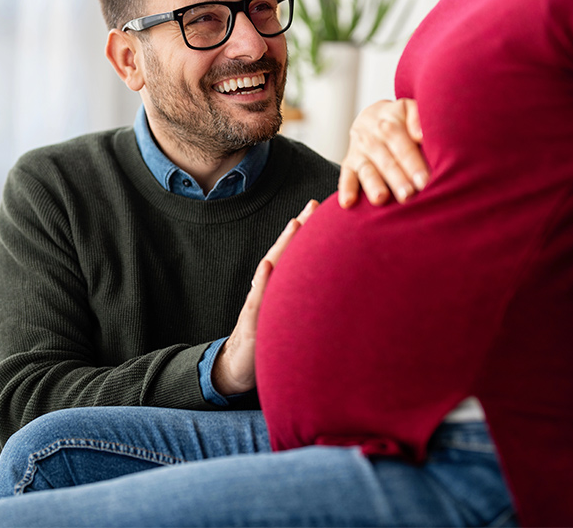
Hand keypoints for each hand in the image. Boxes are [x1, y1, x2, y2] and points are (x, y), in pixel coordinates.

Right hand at [211, 199, 318, 396]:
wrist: (239, 367)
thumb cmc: (269, 340)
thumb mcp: (290, 320)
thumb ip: (304, 304)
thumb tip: (333, 294)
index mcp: (279, 288)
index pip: (296, 256)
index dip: (310, 234)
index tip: (325, 211)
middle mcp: (268, 288)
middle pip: (285, 253)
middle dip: (299, 228)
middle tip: (314, 205)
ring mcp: (258, 301)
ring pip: (271, 269)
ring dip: (283, 245)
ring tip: (295, 223)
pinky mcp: (251, 321)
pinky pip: (257, 298)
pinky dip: (262, 281)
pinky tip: (268, 266)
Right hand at [338, 98, 428, 207]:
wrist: (373, 116)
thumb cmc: (400, 119)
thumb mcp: (409, 109)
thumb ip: (418, 116)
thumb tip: (420, 135)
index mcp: (389, 122)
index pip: (401, 144)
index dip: (412, 162)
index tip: (423, 180)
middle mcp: (371, 136)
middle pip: (385, 160)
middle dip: (397, 178)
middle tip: (407, 194)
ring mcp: (358, 150)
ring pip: (367, 170)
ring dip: (373, 185)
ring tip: (380, 198)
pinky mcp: (349, 163)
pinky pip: (346, 176)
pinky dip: (346, 189)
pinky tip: (348, 202)